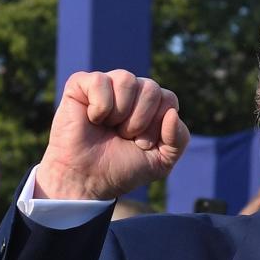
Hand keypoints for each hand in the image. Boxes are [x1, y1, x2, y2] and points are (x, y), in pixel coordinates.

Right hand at [36, 70, 189, 200]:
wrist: (87, 179)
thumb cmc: (121, 169)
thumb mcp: (161, 162)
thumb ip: (179, 140)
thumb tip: (172, 113)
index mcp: (150, 105)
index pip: (168, 100)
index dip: (157, 125)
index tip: (141, 143)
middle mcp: (130, 91)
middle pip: (151, 88)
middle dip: (139, 121)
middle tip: (123, 136)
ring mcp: (106, 85)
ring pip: (127, 79)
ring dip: (120, 113)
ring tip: (108, 127)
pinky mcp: (80, 84)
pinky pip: (100, 81)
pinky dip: (100, 106)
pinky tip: (92, 118)